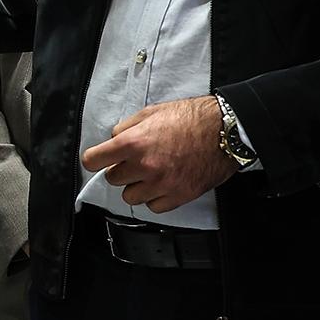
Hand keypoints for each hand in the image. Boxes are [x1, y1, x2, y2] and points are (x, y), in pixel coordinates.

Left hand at [80, 96, 233, 213]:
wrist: (226, 131)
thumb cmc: (193, 118)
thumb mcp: (152, 112)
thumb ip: (126, 127)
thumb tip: (112, 139)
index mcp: (134, 143)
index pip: (93, 161)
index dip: (94, 159)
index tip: (98, 160)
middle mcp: (145, 166)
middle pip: (113, 179)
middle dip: (121, 170)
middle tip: (135, 161)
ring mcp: (162, 184)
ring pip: (130, 197)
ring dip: (137, 186)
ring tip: (151, 173)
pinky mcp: (178, 196)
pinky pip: (153, 207)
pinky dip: (155, 198)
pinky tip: (163, 184)